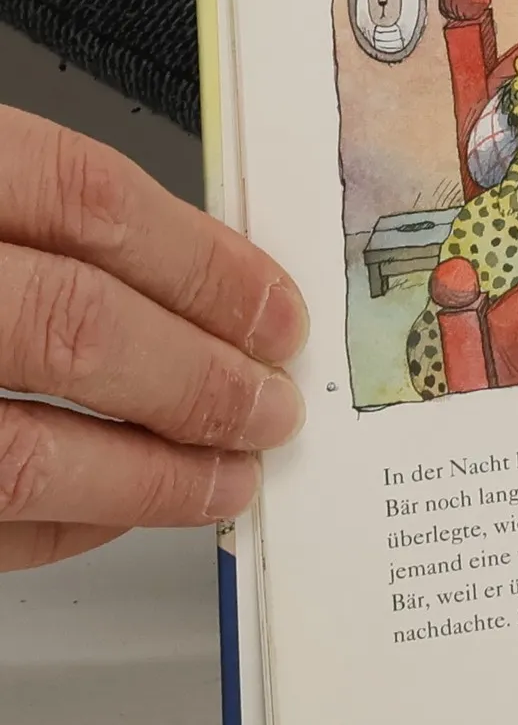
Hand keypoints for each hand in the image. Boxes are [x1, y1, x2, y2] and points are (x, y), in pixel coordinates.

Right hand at [0, 109, 307, 570]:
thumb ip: (43, 216)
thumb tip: (196, 272)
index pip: (89, 199)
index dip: (208, 263)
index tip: (281, 312)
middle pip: (78, 327)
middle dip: (204, 379)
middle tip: (277, 408)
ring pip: (29, 454)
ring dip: (152, 477)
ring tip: (229, 478)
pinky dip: (64, 524)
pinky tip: (119, 508)